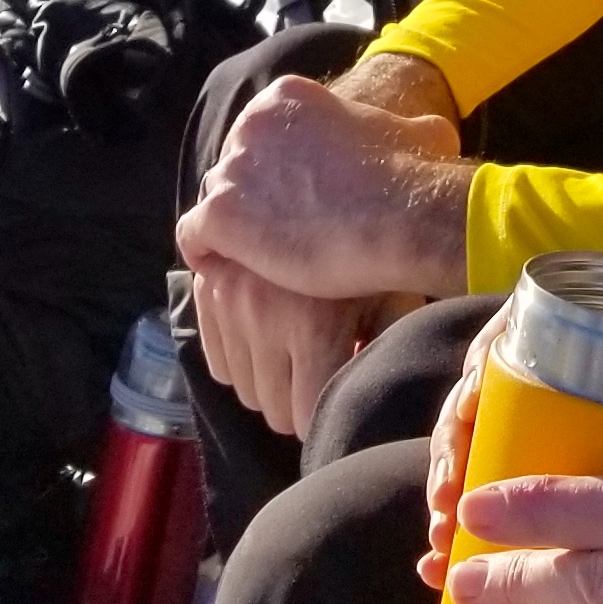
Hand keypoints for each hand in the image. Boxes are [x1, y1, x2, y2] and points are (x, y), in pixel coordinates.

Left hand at [175, 63, 470, 303]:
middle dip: (252, 197)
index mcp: (286, 98)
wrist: (402, 216)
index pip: (260, 136)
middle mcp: (250, 124)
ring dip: (233, 226)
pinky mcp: (220, 215)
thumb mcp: (417, 132)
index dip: (274, 172)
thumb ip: (402, 130)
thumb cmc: (413, 175)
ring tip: (259, 258)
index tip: (294, 198)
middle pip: (234, 164)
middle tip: (278, 231)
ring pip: (215, 199)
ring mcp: (232, 169)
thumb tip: (431, 133)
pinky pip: (193, 237)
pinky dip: (208, 254)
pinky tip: (231, 271)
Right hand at [187, 253, 382, 438]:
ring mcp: (230, 302)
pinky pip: (217, 363)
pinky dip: (241, 362)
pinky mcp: (208, 289)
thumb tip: (373, 393)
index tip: (334, 406)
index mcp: (313, 327)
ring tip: (295, 362)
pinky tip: (268, 344)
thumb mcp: (394, 300)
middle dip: (298, 405)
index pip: (305, 417)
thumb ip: (382, 348)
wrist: (333, 184)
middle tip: (318, 383)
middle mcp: (263, 318)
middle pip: (272, 410)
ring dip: (269, 385)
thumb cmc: (379, 250)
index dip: (323, 419)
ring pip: (242, 390)